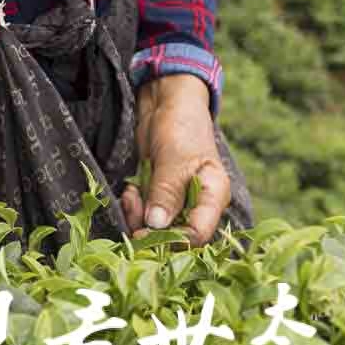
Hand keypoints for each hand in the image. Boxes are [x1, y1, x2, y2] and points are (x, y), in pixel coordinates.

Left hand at [120, 74, 229, 245]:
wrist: (166, 105)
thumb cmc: (181, 126)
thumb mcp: (175, 158)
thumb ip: (167, 192)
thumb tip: (157, 225)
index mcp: (214, 197)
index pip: (199, 234)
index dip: (173, 239)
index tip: (146, 231)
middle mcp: (198, 205)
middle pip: (175, 236)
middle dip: (150, 227)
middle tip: (134, 207)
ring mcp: (177, 203)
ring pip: (155, 228)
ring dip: (138, 216)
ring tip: (132, 195)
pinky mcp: (158, 197)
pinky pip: (144, 215)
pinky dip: (133, 207)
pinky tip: (131, 191)